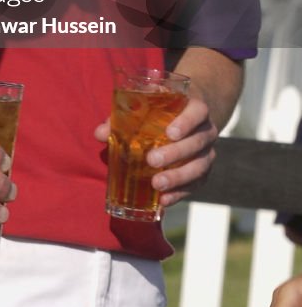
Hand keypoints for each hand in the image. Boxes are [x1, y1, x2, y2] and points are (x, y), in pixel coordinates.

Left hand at [94, 95, 217, 208]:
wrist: (188, 119)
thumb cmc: (162, 110)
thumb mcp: (147, 106)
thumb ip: (123, 116)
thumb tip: (99, 133)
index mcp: (195, 108)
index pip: (198, 111)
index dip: (187, 121)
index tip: (170, 133)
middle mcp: (206, 131)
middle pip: (197, 142)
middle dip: (176, 153)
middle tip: (152, 160)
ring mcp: (207, 153)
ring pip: (199, 167)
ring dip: (178, 177)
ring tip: (157, 184)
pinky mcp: (203, 173)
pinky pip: (196, 185)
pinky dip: (180, 193)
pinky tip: (164, 200)